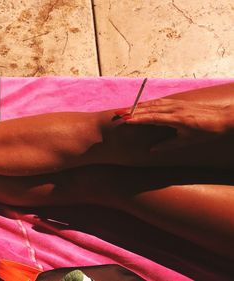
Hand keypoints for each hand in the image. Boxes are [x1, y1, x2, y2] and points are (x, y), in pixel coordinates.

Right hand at [115, 99, 233, 150]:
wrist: (222, 118)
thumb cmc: (206, 131)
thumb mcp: (187, 141)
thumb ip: (167, 145)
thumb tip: (151, 150)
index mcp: (176, 119)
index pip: (152, 118)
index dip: (137, 119)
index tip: (124, 121)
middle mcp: (174, 109)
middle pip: (148, 109)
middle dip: (132, 111)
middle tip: (117, 115)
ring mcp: (175, 104)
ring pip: (152, 104)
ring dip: (136, 106)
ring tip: (123, 110)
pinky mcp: (177, 102)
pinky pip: (158, 102)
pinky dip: (146, 104)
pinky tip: (139, 106)